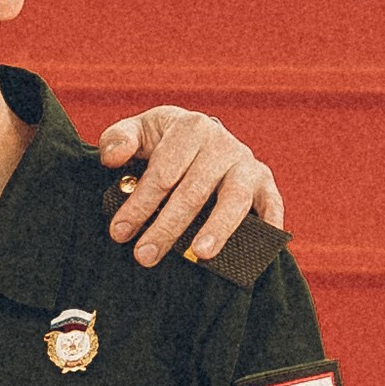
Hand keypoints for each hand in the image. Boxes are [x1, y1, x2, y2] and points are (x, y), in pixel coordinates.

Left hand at [100, 108, 284, 267]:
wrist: (201, 138)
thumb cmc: (162, 142)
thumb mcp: (139, 132)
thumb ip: (118, 139)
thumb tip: (113, 158)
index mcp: (190, 128)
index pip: (163, 172)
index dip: (140, 204)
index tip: (119, 232)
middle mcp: (222, 144)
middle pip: (193, 191)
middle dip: (167, 227)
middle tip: (144, 257)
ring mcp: (245, 164)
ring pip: (234, 199)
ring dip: (218, 228)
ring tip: (200, 254)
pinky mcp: (265, 183)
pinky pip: (271, 203)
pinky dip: (269, 223)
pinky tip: (260, 247)